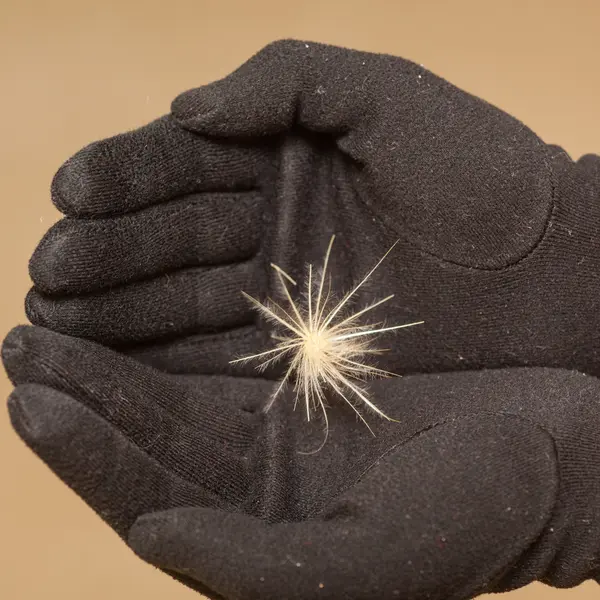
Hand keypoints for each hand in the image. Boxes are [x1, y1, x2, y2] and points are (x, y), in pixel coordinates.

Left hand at [4, 324, 599, 598]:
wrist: (548, 459)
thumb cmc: (479, 518)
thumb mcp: (370, 558)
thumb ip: (257, 566)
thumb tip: (150, 538)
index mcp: (261, 538)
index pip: (148, 495)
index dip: (86, 449)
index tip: (27, 395)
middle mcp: (255, 487)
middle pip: (148, 436)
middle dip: (82, 390)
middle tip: (22, 336)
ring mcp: (276, 432)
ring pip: (173, 388)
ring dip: (115, 352)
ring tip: (52, 308)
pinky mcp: (302, 386)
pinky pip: (219, 353)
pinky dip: (176, 326)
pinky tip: (139, 291)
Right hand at [27, 40, 599, 378]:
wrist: (548, 269)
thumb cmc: (483, 173)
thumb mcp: (388, 93)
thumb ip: (287, 79)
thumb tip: (185, 105)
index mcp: (283, 157)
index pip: (184, 162)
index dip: (125, 175)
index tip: (69, 192)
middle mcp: (270, 227)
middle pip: (168, 238)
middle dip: (104, 254)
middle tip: (44, 273)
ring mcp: (279, 295)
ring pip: (179, 301)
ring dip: (117, 313)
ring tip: (52, 318)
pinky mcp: (297, 353)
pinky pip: (216, 353)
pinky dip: (162, 357)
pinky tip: (112, 361)